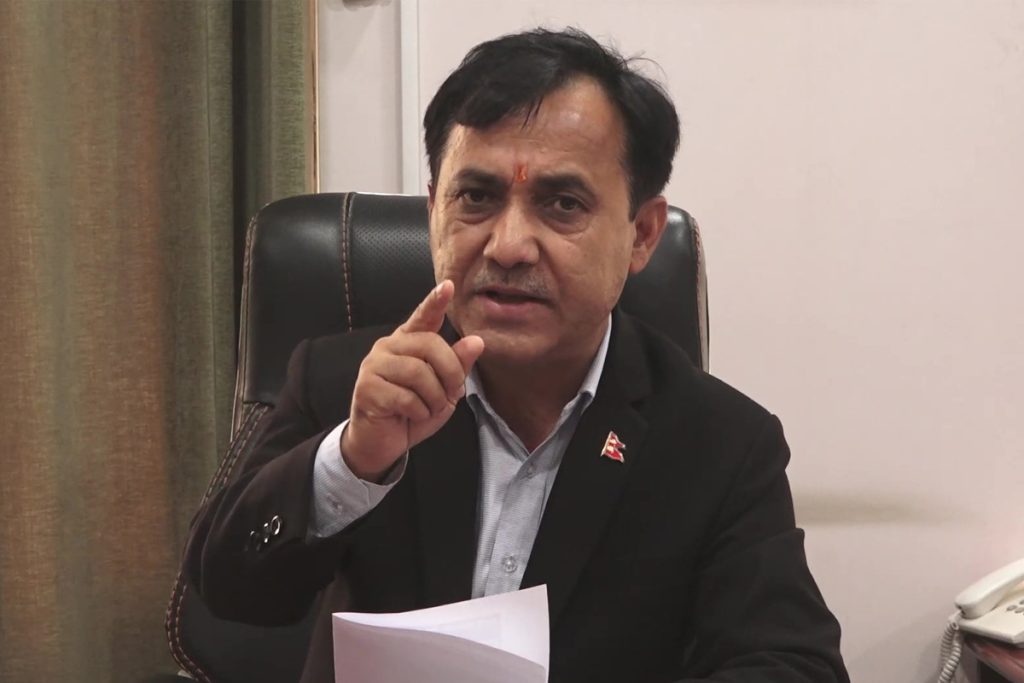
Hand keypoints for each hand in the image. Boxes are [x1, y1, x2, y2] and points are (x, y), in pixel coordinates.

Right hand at [341, 280, 484, 481]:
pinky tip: (411, 416)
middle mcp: (388, 347)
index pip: (423, 317)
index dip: (435, 302)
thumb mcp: (444, 390)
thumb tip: (477, 341)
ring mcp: (374, 366)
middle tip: (451, 394)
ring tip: (429, 409)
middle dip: (450, 373)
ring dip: (434, 398)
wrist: (382, 442)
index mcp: (408, 342)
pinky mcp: (367, 388)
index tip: (448, 285)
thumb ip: (458, 366)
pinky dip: (419, 412)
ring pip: (419, 373)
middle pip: (430, 346)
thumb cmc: (413, 411)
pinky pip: (406, 397)